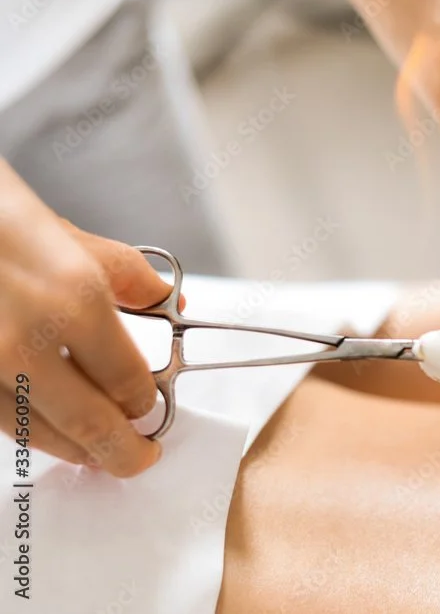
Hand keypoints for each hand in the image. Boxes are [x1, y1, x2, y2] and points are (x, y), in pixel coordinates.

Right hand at [0, 160, 175, 475]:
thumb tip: (165, 297)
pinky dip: (24, 429)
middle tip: (137, 457)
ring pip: (34, 433)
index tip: (150, 407)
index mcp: (73, 299)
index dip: (145, 402)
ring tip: (93, 452)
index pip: (129, 381)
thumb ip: (123, 273)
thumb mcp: (62, 231)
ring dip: (70, 449)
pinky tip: (41, 429)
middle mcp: (24, 340)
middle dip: (121, 450)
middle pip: (89, 423)